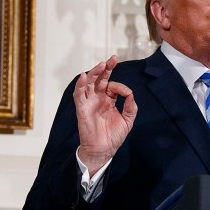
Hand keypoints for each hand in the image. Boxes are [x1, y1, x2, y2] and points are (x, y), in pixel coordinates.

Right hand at [75, 55, 137, 173]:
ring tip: (101, 65)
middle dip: (105, 68)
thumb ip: (130, 106)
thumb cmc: (113, 136)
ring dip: (94, 72)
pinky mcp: (82, 108)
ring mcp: (89, 102)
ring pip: (89, 83)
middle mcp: (97, 99)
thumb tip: (130, 93)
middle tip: (112, 60)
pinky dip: (80, 85)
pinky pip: (79, 94)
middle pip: (99, 79)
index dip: (119, 85)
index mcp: (108, 100)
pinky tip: (84, 76)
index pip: (111, 85)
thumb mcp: (127, 120)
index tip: (125, 93)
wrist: (104, 150)